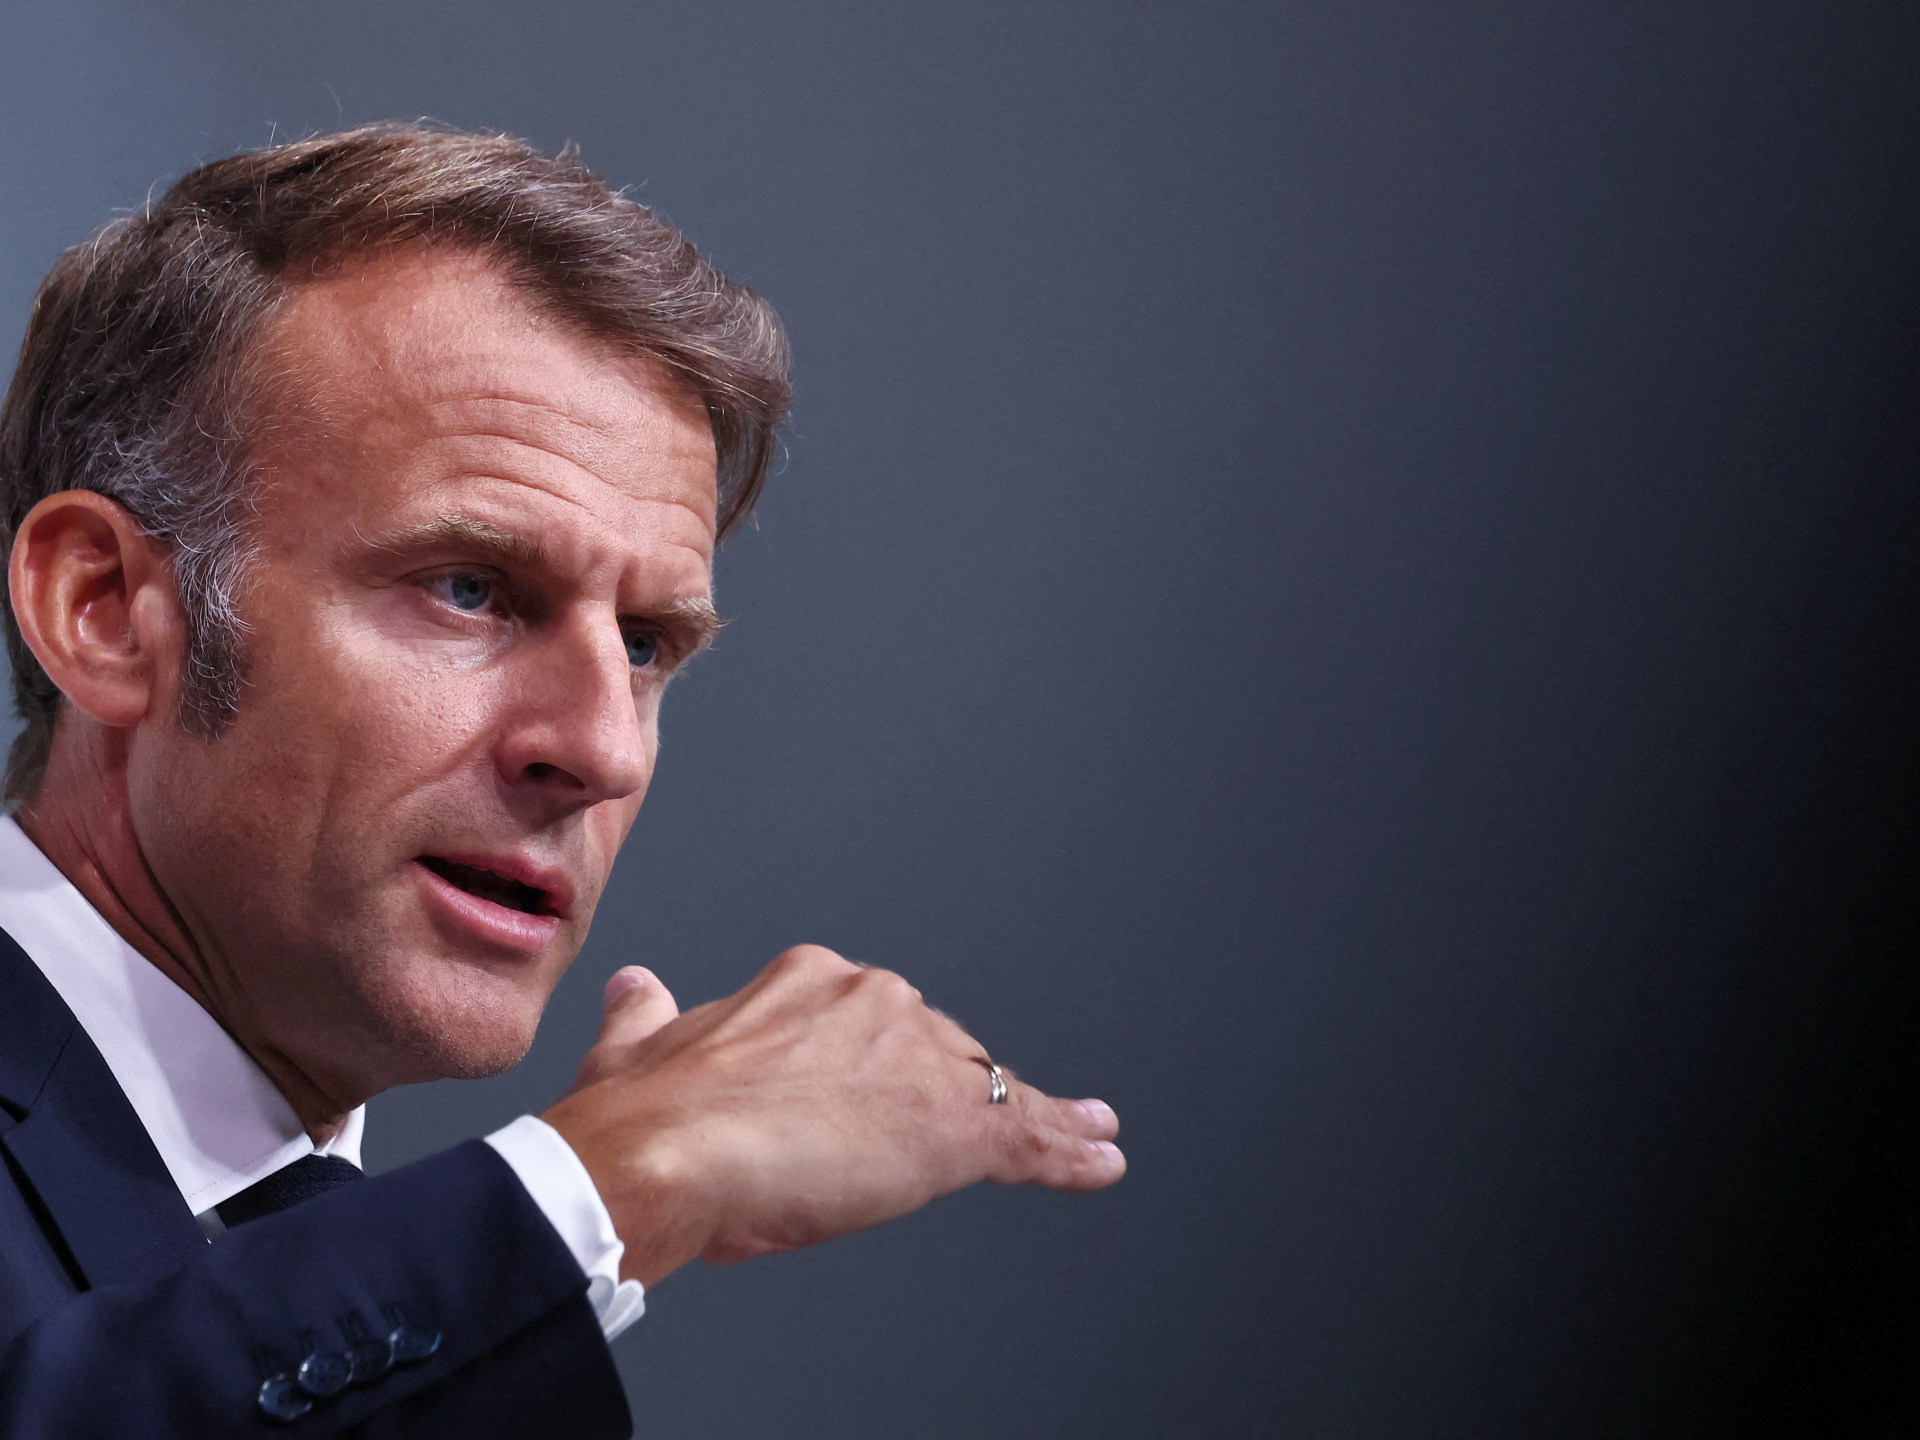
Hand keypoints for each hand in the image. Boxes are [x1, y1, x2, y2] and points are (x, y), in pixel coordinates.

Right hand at [543, 945, 1123, 1288]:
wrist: (660, 1155)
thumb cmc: (640, 1113)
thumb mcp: (635, 1043)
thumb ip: (649, 1012)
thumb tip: (638, 986)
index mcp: (806, 979)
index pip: (874, 1022)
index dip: (880, 1066)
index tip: (869, 1094)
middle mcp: (874, 1001)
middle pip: (937, 1051)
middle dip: (939, 1094)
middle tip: (930, 1141)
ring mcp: (920, 1059)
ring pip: (990, 1087)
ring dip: (1032, 1115)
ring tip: (1081, 1136)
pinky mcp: (951, 1126)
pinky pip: (1027, 1134)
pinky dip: (1068, 1147)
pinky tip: (1098, 1156)